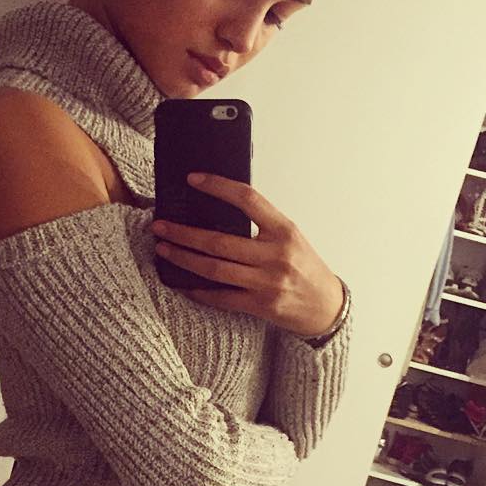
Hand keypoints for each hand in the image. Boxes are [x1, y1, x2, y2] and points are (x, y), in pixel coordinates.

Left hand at [149, 173, 344, 336]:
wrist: (326, 306)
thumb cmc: (304, 266)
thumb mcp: (289, 237)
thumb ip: (261, 225)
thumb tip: (216, 209)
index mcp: (284, 230)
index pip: (248, 199)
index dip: (218, 186)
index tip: (193, 179)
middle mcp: (276, 255)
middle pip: (220, 241)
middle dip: (184, 233)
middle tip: (160, 225)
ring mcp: (267, 283)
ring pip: (214, 269)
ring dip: (183, 259)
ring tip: (163, 249)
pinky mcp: (260, 306)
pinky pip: (220, 297)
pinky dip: (198, 289)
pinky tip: (181, 282)